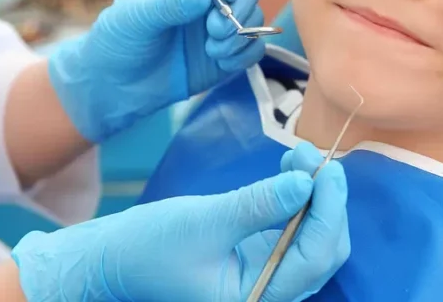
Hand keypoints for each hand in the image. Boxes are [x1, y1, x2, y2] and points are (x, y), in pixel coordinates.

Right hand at [12, 142, 350, 301]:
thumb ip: (258, 205)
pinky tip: (291, 170)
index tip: (328, 170)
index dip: (328, 211)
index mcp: (255, 300)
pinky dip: (296, 200)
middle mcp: (267, 294)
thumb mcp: (205, 222)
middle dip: (326, 203)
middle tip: (317, 159)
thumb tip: (305, 182)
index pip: (314, 258)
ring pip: (312, 239)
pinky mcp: (256, 260)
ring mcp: (264, 278)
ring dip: (313, 197)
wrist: (113, 260)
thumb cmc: (149, 247)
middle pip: (322, 252)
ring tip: (301, 155)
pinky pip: (292, 231)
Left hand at [48, 0, 265, 142]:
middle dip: (239, 6)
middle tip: (215, 29)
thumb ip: (169, 4)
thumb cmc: (121, 40)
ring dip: (239, 34)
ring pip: (255, 15)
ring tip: (211, 51)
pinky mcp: (230, 50)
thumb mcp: (136, 18)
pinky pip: (256, 45)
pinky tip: (220, 62)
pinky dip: (244, 54)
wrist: (119, 86)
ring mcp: (222, 20)